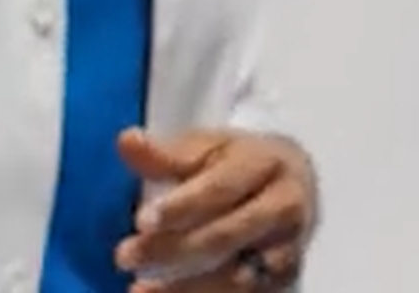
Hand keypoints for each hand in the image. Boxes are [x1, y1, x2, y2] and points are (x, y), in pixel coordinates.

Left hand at [113, 126, 316, 287]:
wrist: (293, 183)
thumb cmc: (239, 164)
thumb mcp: (208, 148)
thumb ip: (167, 154)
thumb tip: (127, 141)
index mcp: (267, 161)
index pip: (222, 187)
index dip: (182, 206)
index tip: (140, 221)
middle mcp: (286, 205)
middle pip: (228, 234)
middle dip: (174, 249)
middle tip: (125, 256)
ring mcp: (289, 246)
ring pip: (238, 276)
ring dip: (185, 286)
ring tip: (139, 288)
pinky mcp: (286, 279)